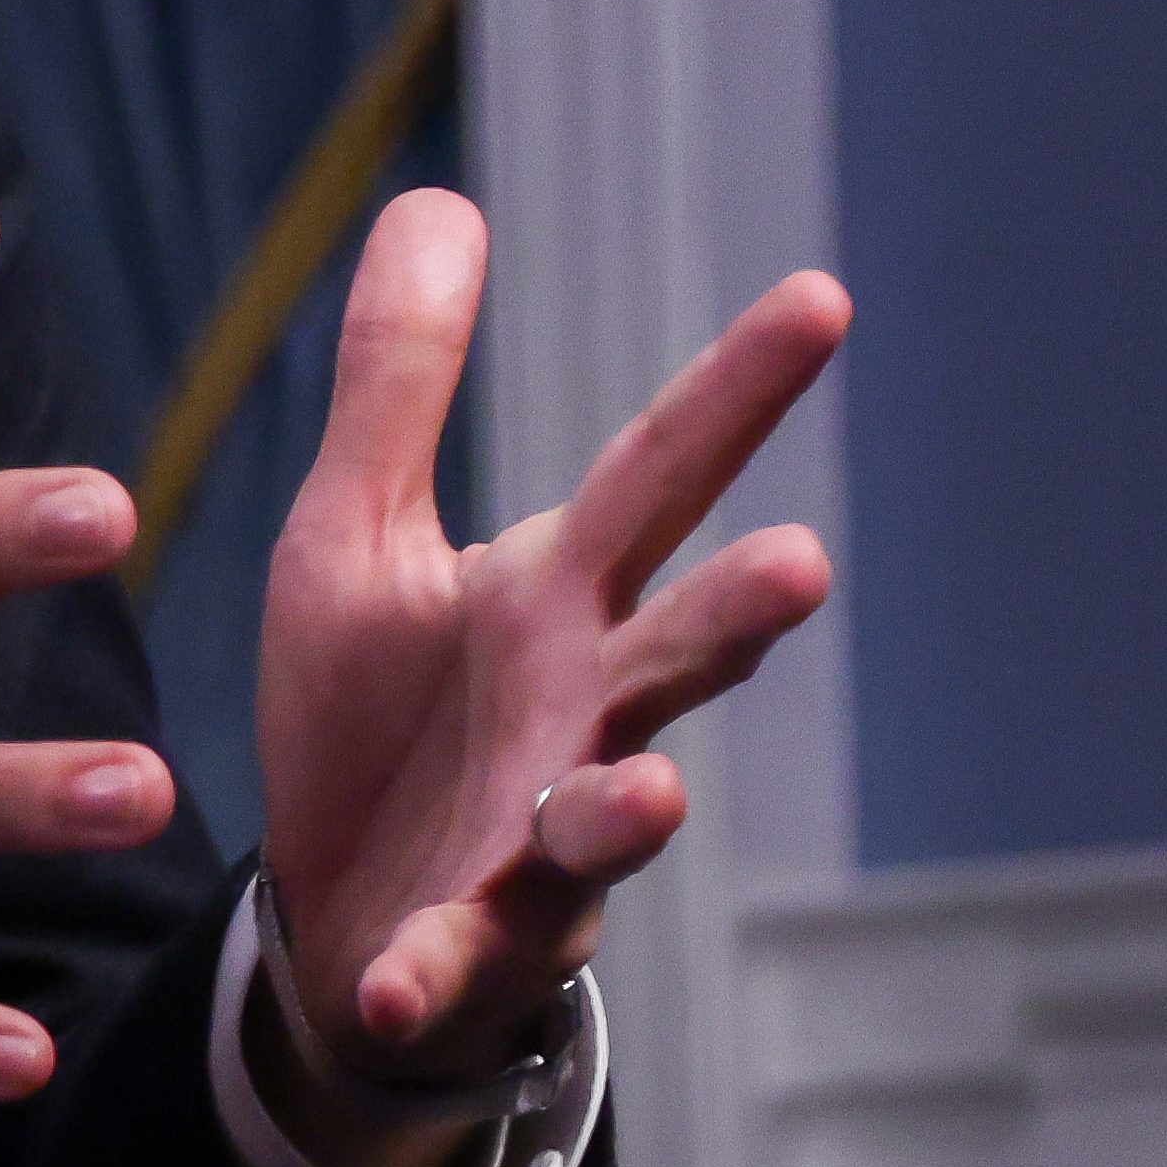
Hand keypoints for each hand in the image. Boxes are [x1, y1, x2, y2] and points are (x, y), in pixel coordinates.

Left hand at [246, 194, 846, 1128]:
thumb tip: (437, 196)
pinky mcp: (474, 941)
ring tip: (646, 791)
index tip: (826, 297)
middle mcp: (583, 709)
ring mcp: (543, 836)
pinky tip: (397, 971)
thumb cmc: (377, 716)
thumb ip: (401, 380)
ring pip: (610, 816)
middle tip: (804, 564)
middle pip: (681, 649)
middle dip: (740, 613)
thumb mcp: (352, 529)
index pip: (661, 473)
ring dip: (629, 807)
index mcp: (557, 595)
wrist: (340, 918)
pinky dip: (436, 963)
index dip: (740, 389)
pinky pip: (464, 953)